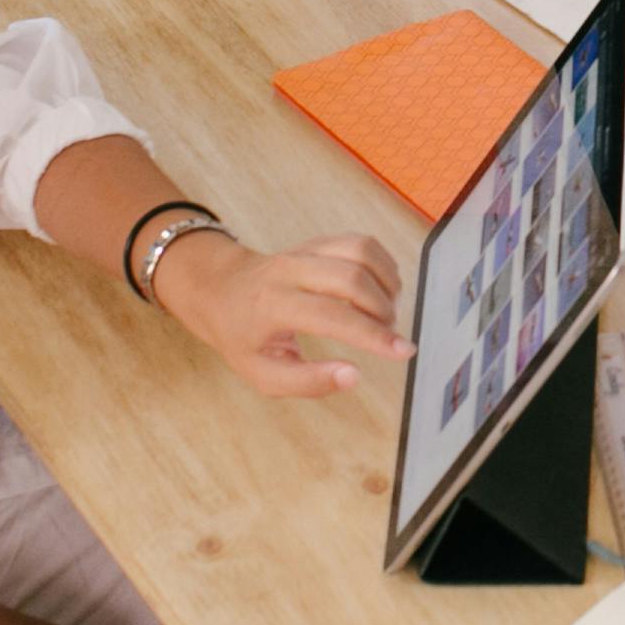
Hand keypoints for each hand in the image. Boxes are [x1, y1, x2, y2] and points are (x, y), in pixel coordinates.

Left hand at [149, 230, 409, 396]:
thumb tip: (353, 377)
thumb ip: (307, 382)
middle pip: (352, 278)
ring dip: (387, 282)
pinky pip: (361, 243)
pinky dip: (382, 265)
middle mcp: (291, 270)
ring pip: (361, 251)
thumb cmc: (242, 337)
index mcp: (273, 306)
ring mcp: (305, 250)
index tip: (404, 352)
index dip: (373, 336)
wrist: (220, 289)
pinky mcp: (318, 242)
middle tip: (389, 335)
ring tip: (387, 311)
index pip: (333, 317)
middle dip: (382, 309)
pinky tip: (382, 289)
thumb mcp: (262, 373)